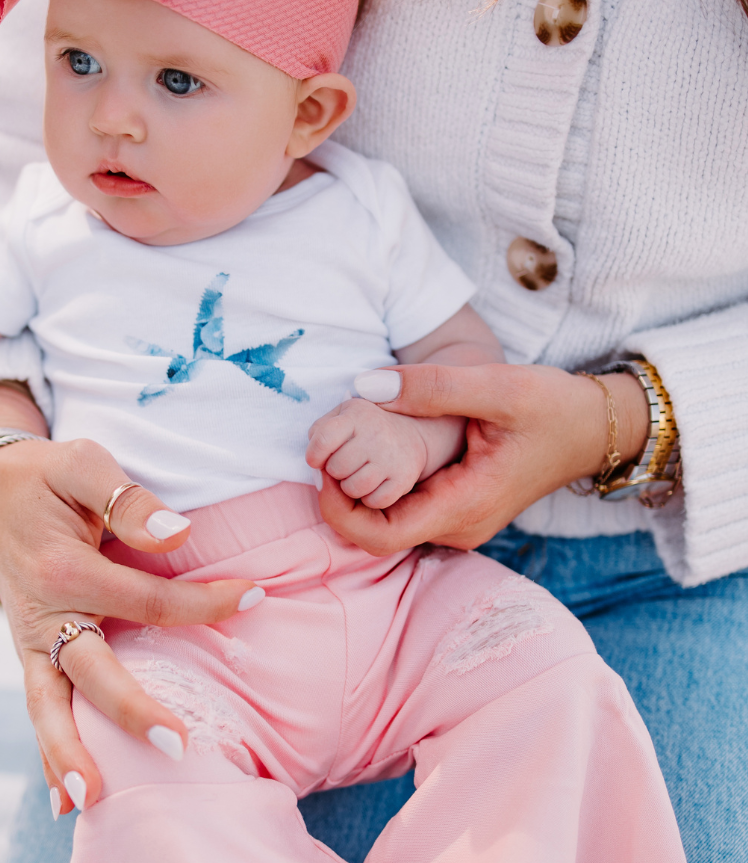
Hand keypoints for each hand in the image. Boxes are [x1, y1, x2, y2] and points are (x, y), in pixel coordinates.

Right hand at [0, 384, 260, 814]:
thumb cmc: (45, 473)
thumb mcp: (82, 462)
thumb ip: (127, 499)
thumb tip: (178, 535)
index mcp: (63, 567)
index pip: (148, 599)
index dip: (207, 602)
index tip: (256, 595)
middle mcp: (42, 612)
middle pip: (92, 671)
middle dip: (133, 711)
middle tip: (181, 745)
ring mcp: (29, 637)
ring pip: (48, 704)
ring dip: (69, 751)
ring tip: (95, 798)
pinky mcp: (26, 648)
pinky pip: (38, 703)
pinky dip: (50, 747)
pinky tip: (66, 795)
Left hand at [306, 398, 431, 508]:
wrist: (409, 437)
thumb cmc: (363, 429)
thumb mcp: (340, 417)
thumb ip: (319, 433)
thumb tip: (314, 461)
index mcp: (356, 416)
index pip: (323, 439)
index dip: (313, 455)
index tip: (316, 460)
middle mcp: (376, 434)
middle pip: (336, 468)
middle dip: (334, 472)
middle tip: (344, 466)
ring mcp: (391, 457)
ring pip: (353, 488)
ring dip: (349, 488)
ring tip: (356, 476)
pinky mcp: (404, 478)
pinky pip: (375, 501)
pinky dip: (369, 499)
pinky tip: (372, 485)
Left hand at [318, 363, 648, 555]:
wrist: (597, 427)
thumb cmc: (555, 407)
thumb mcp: (496, 385)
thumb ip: (430, 386)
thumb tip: (364, 386)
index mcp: (464, 508)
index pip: (378, 536)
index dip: (338, 508)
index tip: (323, 466)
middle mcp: (459, 526)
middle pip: (376, 532)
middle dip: (343, 495)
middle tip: (329, 448)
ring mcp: (458, 520)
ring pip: (389, 521)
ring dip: (361, 487)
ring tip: (351, 441)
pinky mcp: (458, 506)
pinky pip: (406, 507)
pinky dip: (383, 482)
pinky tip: (378, 446)